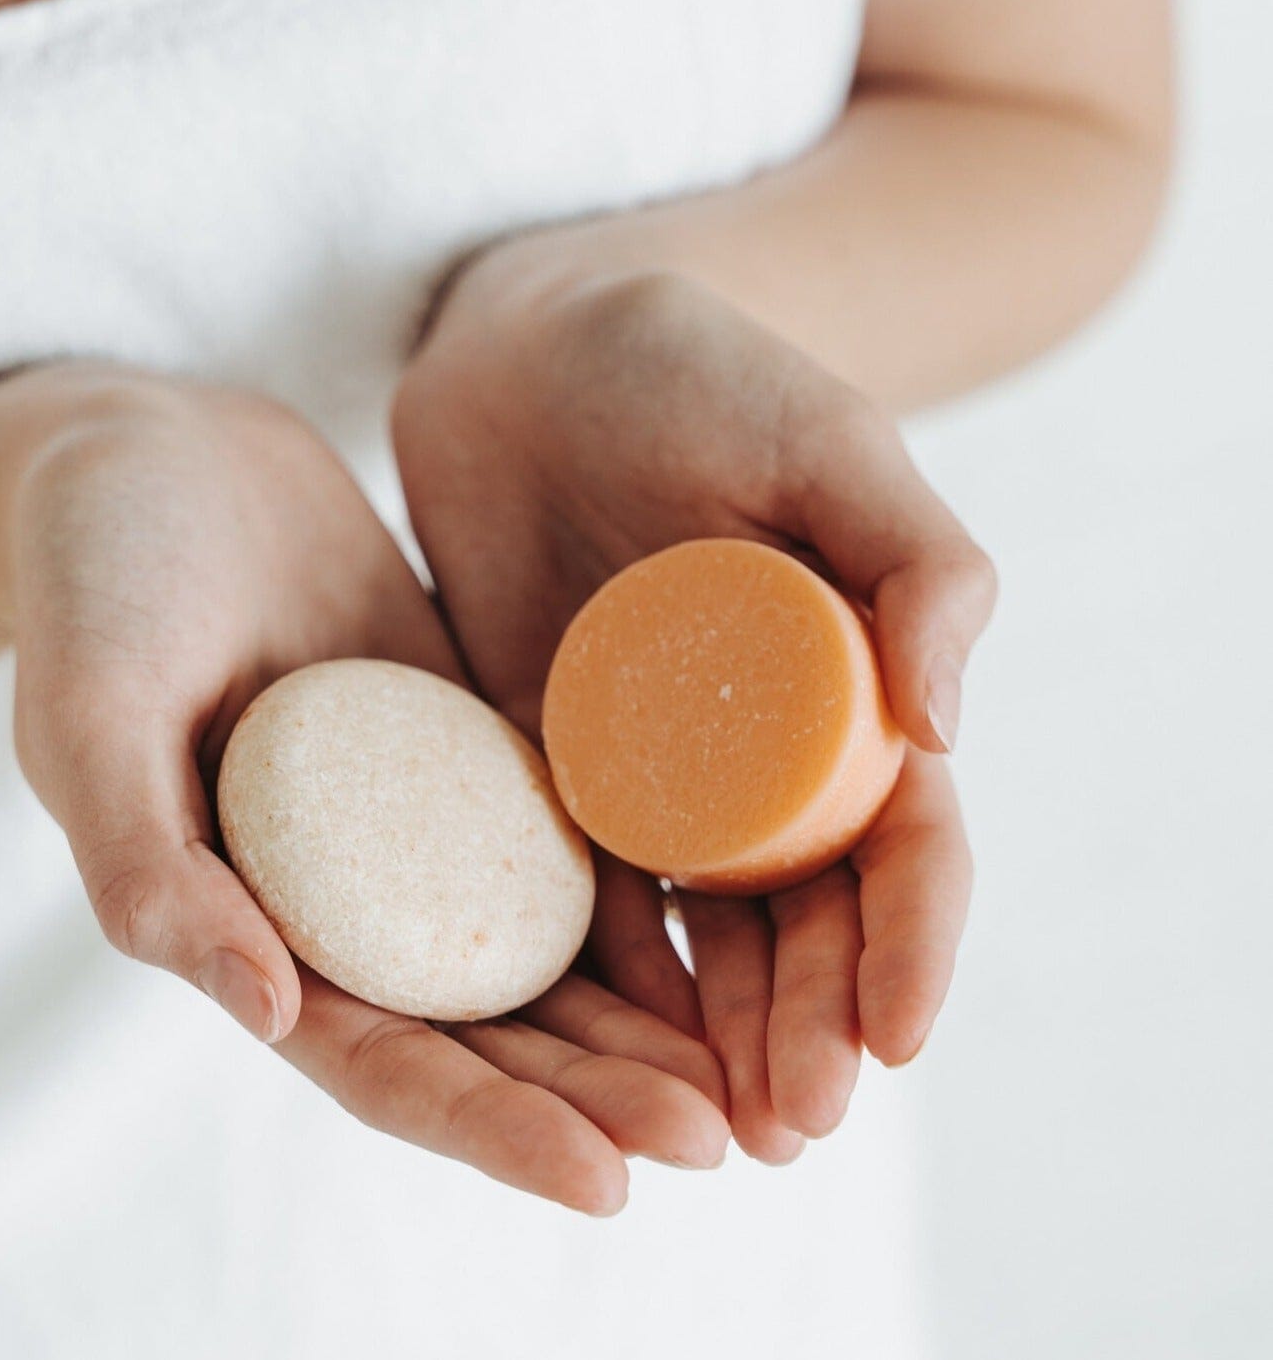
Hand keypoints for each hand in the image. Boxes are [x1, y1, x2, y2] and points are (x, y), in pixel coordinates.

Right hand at [0, 364, 726, 1211]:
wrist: (162, 457)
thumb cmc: (98, 585)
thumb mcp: (93, 718)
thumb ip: (152, 868)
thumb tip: (269, 1014)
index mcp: (251, 927)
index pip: (382, 1066)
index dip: (490, 1131)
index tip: (606, 1182)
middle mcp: (350, 899)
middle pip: (489, 1033)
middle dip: (597, 1098)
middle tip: (718, 1138)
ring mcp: (422, 824)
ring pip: (544, 952)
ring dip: (639, 1022)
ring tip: (748, 1066)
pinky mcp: (472, 746)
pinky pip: (565, 834)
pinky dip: (638, 891)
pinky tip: (726, 917)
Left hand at [393, 249, 995, 1158]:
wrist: (528, 346)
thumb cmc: (695, 372)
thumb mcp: (828, 444)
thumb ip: (921, 563)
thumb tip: (949, 731)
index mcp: (850, 687)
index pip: (903, 839)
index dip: (912, 941)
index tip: (900, 1037)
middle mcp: (757, 748)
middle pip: (803, 914)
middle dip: (812, 1025)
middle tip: (797, 1128)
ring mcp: (652, 765)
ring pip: (700, 929)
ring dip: (716, 1037)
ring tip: (715, 1134)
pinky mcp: (548, 760)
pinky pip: (578, 884)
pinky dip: (601, 973)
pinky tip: (599, 1051)